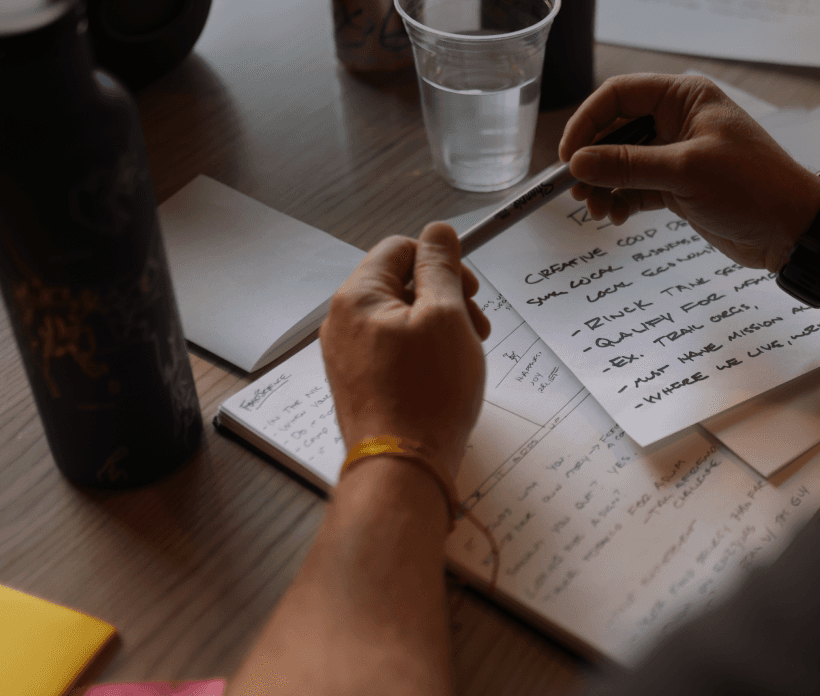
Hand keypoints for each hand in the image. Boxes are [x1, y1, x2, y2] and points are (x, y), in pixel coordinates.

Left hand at [320, 222, 490, 479]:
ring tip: (466, 352)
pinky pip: (393, 350)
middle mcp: (342, 322)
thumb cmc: (428, 394)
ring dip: (438, 325)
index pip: (399, 249)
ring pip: (399, 319)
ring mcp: (348, 355)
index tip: (470, 288)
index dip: (441, 261)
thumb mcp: (446, 316)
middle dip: (444, 296)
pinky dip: (423, 352)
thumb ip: (441, 267)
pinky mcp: (359, 383)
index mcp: (357, 296)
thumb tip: (438, 231)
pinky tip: (445, 374)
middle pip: (399, 284)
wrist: (405, 467)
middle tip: (476, 324)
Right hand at [559, 73, 819, 271]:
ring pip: (623, 163)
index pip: (619, 95)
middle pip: (616, 131)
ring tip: (596, 209)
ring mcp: (678, 155)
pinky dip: (622, 201)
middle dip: (593, 160)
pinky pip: (637, 187)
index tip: (568, 155)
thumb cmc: (753, 187)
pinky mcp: (679, 186)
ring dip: (604, 185)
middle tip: (577, 189)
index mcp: (685, 97)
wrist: (792, 229)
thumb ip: (628, 165)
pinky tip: (616, 216)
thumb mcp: (685, 171)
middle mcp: (679, 120)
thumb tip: (578, 162)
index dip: (588, 122)